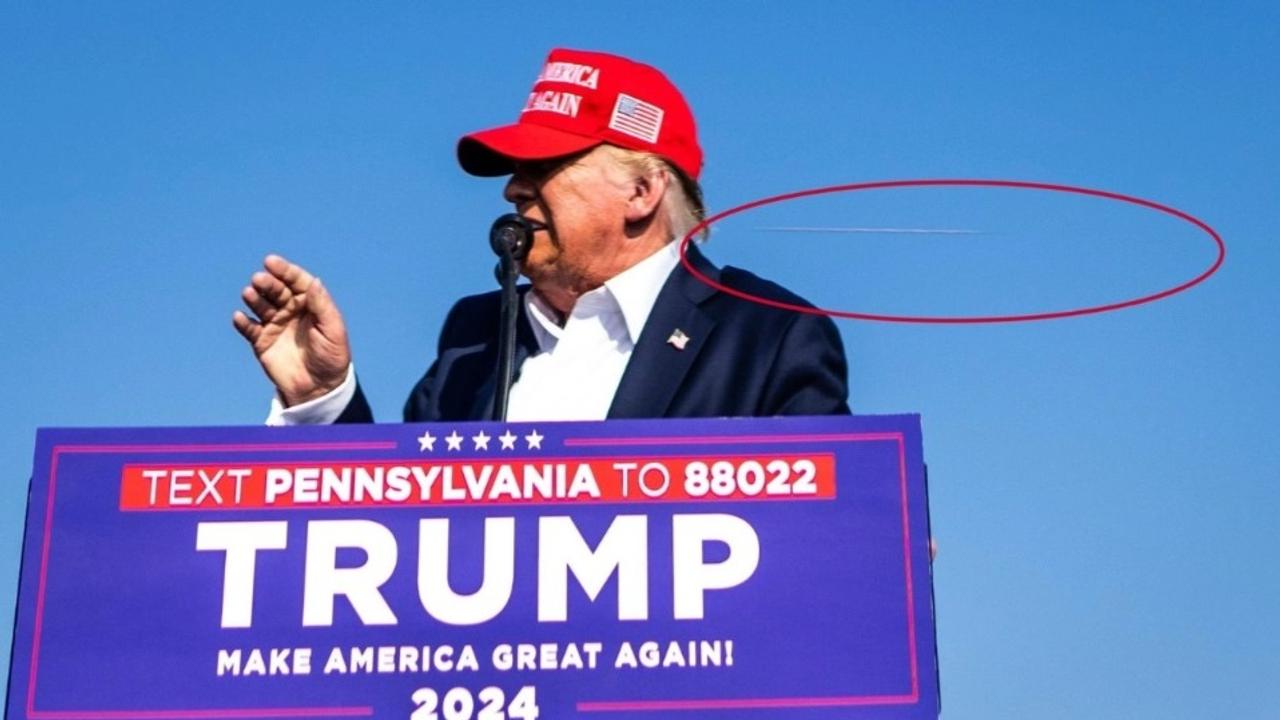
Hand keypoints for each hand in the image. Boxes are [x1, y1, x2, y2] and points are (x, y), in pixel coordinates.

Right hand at [232, 255, 350, 406]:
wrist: (319, 388)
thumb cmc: (331, 357)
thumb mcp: (332, 330)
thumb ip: (322, 306)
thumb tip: (314, 281)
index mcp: (309, 303)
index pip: (296, 281)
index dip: (284, 270)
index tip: (270, 262)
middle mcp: (290, 309)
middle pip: (276, 290)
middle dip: (267, 283)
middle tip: (259, 280)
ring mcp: (274, 324)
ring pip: (260, 305)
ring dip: (254, 298)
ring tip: (249, 294)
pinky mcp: (261, 341)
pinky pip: (249, 328)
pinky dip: (243, 322)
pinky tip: (240, 317)